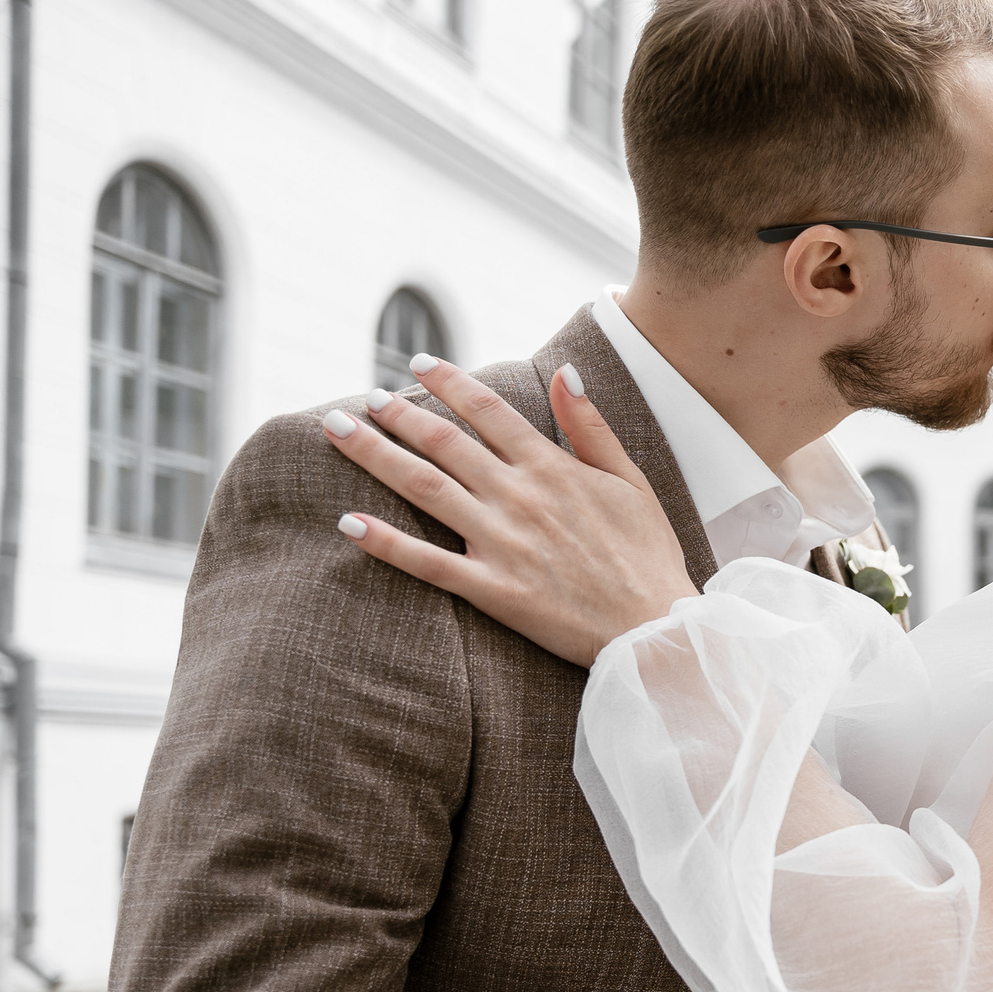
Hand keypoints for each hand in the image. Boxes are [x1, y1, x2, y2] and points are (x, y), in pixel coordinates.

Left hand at [323, 357, 696, 666]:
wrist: (654, 628)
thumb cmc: (649, 556)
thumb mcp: (631, 481)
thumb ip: (591, 427)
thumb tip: (566, 373)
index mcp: (553, 468)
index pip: (488, 410)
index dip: (450, 382)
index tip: (418, 364)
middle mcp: (520, 497)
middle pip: (444, 441)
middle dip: (398, 413)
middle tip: (365, 396)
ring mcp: (502, 543)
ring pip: (425, 488)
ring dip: (375, 454)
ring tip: (338, 429)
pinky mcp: (493, 589)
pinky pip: (428, 563)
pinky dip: (385, 543)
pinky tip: (348, 523)